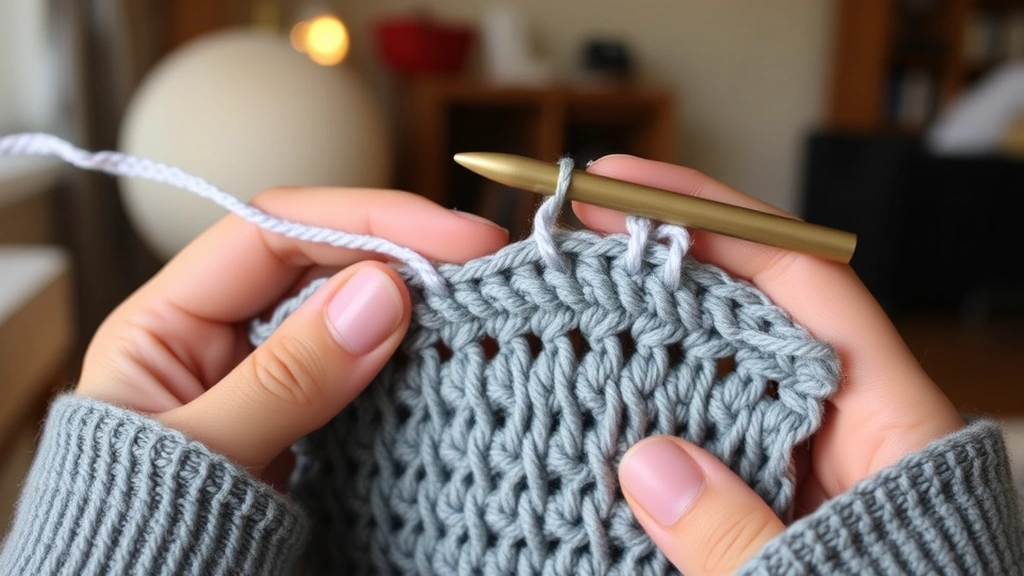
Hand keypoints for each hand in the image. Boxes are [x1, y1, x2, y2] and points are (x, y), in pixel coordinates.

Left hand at [76, 187, 507, 477]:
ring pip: (351, 310)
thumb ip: (285, 380)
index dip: (366, 222)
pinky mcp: (307, 417)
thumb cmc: (140, 538)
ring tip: (482, 301)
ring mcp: (269, 375)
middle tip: (485, 265)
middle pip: (322, 260)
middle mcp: (222, 334)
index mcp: (168, 322)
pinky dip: (411, 355)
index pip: (273, 233)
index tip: (449, 238)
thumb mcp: (204, 458)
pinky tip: (453, 351)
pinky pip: (365, 367)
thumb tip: (382, 294)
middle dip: (402, 254)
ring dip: (416, 301)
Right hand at [575, 156, 964, 575]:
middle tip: (568, 245)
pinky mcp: (753, 505)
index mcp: (892, 427)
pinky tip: (584, 408)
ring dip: (641, 340)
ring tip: (559, 311)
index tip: (625, 188)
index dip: (716, 220)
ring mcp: (791, 463)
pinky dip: (640, 419)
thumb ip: (742, 540)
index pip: (805, 280)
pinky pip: (692, 439)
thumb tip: (649, 463)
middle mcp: (840, 428)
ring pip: (711, 374)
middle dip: (661, 268)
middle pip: (749, 312)